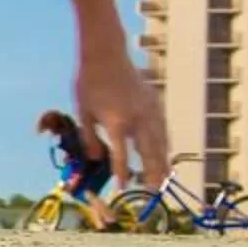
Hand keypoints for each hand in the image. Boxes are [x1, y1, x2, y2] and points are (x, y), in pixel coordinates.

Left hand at [75, 46, 164, 186]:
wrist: (106, 54)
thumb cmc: (88, 83)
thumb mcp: (83, 111)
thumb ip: (89, 137)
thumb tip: (95, 158)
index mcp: (116, 122)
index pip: (121, 155)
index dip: (121, 173)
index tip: (122, 188)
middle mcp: (137, 118)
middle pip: (148, 152)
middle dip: (152, 173)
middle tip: (153, 192)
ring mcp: (149, 110)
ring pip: (161, 142)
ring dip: (162, 162)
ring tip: (164, 179)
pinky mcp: (154, 104)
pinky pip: (163, 129)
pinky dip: (165, 144)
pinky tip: (165, 154)